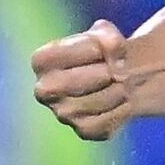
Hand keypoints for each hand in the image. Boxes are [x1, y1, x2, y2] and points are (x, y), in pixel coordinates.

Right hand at [31, 20, 132, 140]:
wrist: (119, 77)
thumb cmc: (103, 52)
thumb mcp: (104, 34)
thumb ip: (108, 38)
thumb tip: (116, 63)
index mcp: (41, 61)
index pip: (66, 53)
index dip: (94, 48)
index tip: (102, 49)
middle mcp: (44, 90)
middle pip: (82, 80)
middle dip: (108, 71)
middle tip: (114, 70)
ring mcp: (62, 114)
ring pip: (100, 101)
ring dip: (120, 89)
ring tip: (120, 83)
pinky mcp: (83, 130)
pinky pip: (108, 120)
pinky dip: (123, 108)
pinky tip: (121, 101)